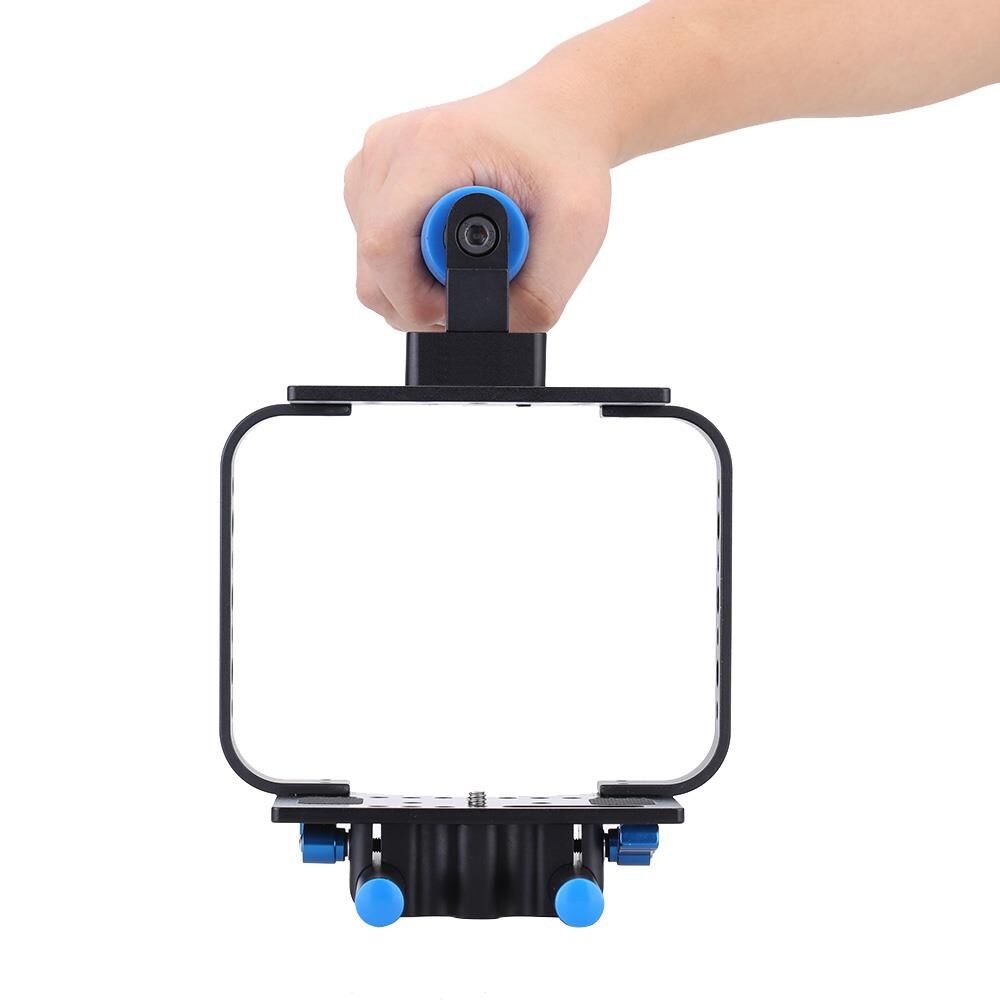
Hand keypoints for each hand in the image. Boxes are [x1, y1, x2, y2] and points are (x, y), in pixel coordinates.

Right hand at [344, 78, 613, 331]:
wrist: (555, 117)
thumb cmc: (565, 159)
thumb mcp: (577, 229)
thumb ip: (540, 294)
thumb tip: (492, 332)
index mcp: (430, 148)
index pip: (385, 249)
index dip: (418, 300)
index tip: (462, 302)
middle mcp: (387, 149)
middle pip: (372, 268)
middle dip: (419, 299)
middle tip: (474, 285)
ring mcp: (372, 162)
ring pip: (370, 266)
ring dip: (416, 283)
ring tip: (468, 256)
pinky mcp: (370, 178)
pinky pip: (374, 249)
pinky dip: (409, 264)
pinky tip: (448, 242)